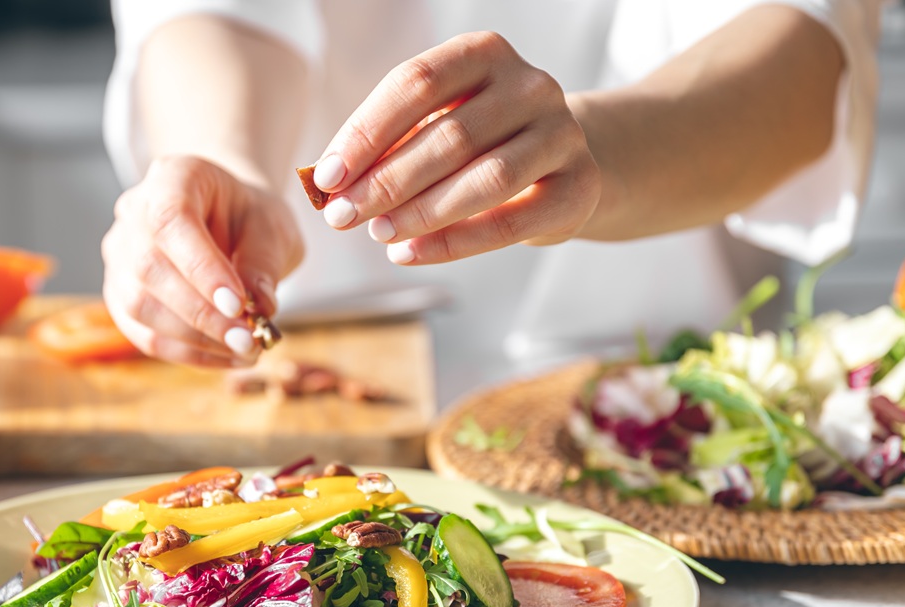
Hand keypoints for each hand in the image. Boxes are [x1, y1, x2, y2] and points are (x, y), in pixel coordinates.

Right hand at [102, 156, 302, 367]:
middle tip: (248, 340)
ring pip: (139, 306)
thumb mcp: (272, 226)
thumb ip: (264, 261)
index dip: (201, 267)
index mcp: (172, 177)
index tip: (238, 305)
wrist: (230, 224)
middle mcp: (133, 213)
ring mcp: (119, 256)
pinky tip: (226, 357)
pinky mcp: (120, 297)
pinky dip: (188, 353)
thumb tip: (260, 307)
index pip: (171, 220)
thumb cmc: (250, 219)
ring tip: (245, 351)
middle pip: (149, 267)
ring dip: (195, 338)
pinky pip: (144, 334)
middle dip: (201, 313)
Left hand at [311, 31, 600, 263]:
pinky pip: (510, 223)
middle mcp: (530, 85)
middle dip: (386, 181)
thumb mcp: (436, 126)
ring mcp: (561, 134)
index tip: (326, 176)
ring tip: (378, 234)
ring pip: (485, 179)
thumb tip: (329, 184)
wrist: (563, 166)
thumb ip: (389, 147)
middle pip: (449, 135)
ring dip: (421, 212)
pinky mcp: (579, 187)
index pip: (415, 83)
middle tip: (342, 216)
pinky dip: (454, 243)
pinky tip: (410, 253)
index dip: (366, 132)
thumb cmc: (482, 144)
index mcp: (485, 54)